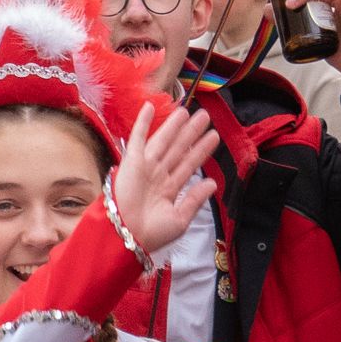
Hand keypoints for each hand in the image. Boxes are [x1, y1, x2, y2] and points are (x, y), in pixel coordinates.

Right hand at [108, 100, 221, 258]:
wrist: (127, 235)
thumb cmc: (151, 233)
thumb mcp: (180, 219)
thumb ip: (195, 200)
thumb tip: (211, 183)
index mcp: (169, 189)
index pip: (188, 164)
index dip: (201, 150)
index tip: (213, 136)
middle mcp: (158, 176)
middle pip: (178, 149)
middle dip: (191, 133)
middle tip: (205, 116)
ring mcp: (145, 167)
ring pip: (163, 141)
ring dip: (173, 125)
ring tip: (187, 111)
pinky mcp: (131, 162)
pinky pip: (137, 138)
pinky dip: (142, 123)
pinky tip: (149, 107)